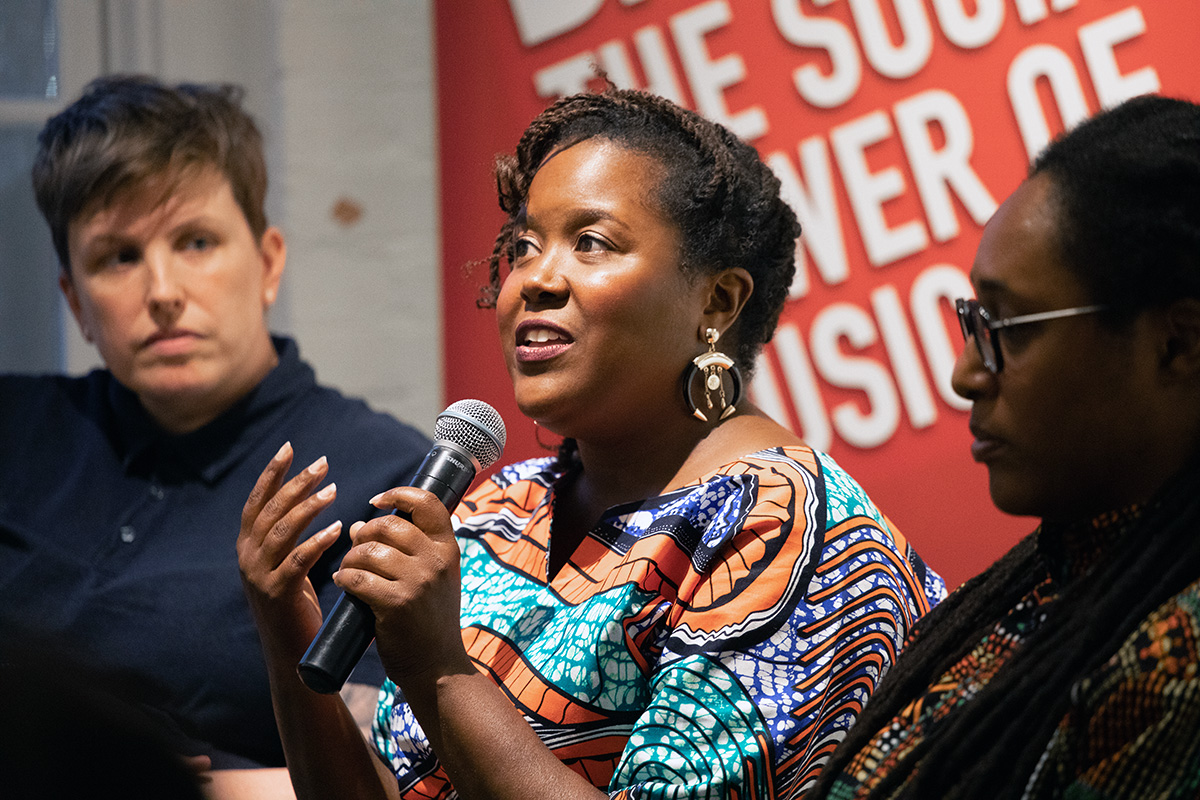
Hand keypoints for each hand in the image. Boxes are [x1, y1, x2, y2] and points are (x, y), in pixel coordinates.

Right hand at [238, 442, 342, 660]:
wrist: (291, 657)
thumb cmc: (297, 609)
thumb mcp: (289, 567)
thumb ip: (292, 538)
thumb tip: (316, 499)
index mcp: (249, 548)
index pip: (257, 501)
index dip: (272, 473)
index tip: (290, 447)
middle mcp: (248, 558)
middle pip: (270, 510)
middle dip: (295, 483)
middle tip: (322, 463)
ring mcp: (259, 576)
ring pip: (281, 530)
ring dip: (308, 506)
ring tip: (333, 489)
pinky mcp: (277, 594)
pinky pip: (298, 561)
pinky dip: (317, 542)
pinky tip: (338, 529)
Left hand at [335, 487, 470, 683]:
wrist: (437, 666)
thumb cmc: (428, 620)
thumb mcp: (431, 578)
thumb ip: (404, 549)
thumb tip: (358, 524)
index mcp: (448, 549)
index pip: (428, 502)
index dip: (398, 493)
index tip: (377, 501)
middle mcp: (436, 561)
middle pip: (388, 524)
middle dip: (363, 533)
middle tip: (356, 550)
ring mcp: (418, 582)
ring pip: (368, 550)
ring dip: (350, 558)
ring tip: (348, 570)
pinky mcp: (396, 603)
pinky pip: (358, 578)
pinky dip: (345, 578)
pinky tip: (344, 584)